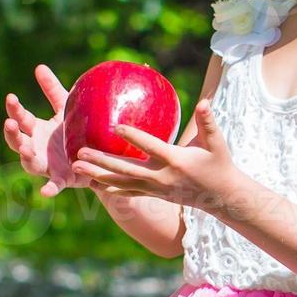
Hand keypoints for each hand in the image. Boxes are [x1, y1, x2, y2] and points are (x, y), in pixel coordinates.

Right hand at [2, 64, 84, 196]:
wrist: (96, 154)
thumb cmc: (75, 129)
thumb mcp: (65, 108)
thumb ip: (52, 89)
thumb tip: (39, 66)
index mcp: (37, 130)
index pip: (22, 118)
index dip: (15, 109)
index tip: (11, 97)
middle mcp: (36, 147)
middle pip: (18, 141)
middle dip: (12, 133)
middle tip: (10, 122)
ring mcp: (47, 164)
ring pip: (29, 163)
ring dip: (26, 157)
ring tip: (26, 149)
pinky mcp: (62, 178)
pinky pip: (53, 185)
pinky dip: (48, 189)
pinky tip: (45, 192)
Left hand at [70, 100, 241, 210]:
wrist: (220, 195)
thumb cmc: (219, 163)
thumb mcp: (217, 142)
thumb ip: (208, 122)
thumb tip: (204, 102)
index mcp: (176, 160)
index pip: (150, 147)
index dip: (133, 137)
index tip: (114, 127)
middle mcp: (162, 177)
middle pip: (126, 168)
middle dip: (102, 161)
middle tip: (80, 152)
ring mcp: (156, 188)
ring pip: (121, 182)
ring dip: (97, 175)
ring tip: (76, 167)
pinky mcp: (153, 194)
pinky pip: (127, 192)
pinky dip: (109, 188)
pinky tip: (92, 183)